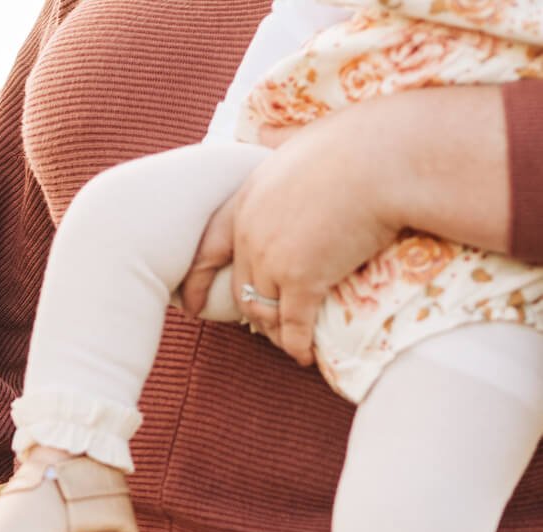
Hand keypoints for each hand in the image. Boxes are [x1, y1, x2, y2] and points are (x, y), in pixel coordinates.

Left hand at [179, 114, 400, 365]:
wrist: (386, 156)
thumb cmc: (357, 140)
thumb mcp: (302, 135)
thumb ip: (278, 141)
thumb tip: (265, 128)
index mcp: (248, 198)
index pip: (208, 247)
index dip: (197, 279)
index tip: (191, 303)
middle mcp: (251, 232)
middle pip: (240, 285)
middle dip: (249, 310)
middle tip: (263, 327)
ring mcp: (273, 258)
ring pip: (263, 309)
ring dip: (275, 330)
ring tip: (289, 341)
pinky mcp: (303, 279)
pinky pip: (293, 324)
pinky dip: (297, 344)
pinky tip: (304, 357)